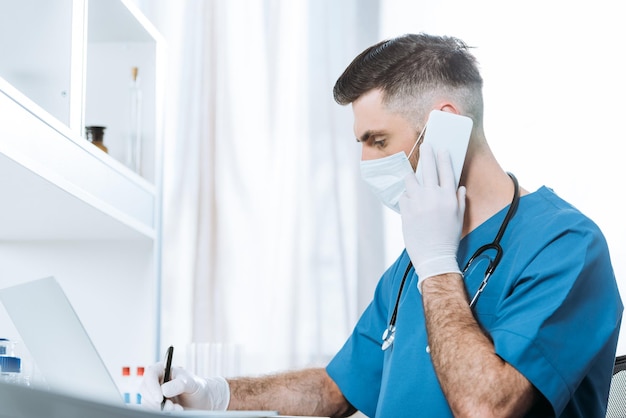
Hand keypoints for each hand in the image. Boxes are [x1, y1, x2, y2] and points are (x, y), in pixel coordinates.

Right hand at [139, 361, 229, 410]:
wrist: (201, 400)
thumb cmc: (196, 386)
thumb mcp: (191, 383)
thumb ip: (179, 384)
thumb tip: (164, 390)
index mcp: (163, 369)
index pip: (150, 374)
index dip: (152, 386)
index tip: (160, 398)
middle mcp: (156, 381)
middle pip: (145, 390)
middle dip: (157, 401)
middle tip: (171, 407)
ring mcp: (154, 393)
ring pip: (148, 402)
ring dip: (161, 408)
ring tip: (177, 408)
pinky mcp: (156, 405)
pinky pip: (152, 409)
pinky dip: (162, 412)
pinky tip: (175, 410)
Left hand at [399, 142, 465, 291]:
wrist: (433, 256)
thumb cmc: (448, 238)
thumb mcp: (459, 218)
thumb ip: (459, 200)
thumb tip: (459, 187)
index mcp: (449, 198)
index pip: (447, 171)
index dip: (444, 158)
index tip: (441, 148)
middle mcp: (433, 197)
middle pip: (428, 169)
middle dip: (427, 154)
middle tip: (425, 145)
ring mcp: (418, 202)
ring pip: (411, 179)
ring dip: (412, 176)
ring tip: (412, 174)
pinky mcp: (406, 210)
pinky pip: (404, 195)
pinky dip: (407, 196)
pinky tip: (410, 201)